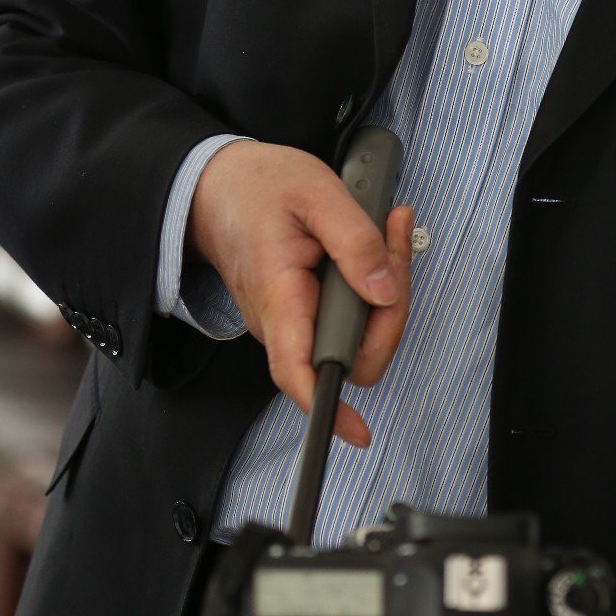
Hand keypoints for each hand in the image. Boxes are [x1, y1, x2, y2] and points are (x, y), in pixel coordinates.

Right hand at [188, 140, 412, 444]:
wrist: (219, 185)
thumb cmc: (258, 187)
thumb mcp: (316, 194)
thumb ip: (354, 241)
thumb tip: (385, 291)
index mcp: (278, 296)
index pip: (296, 370)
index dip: (327, 405)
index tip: (356, 430)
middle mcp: (280, 320)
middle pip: (350, 353)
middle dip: (392, 307)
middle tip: (395, 240)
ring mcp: (291, 319)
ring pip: (356, 333)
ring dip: (387, 289)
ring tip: (387, 229)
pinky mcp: (304, 311)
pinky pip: (349, 316)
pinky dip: (373, 282)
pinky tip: (376, 240)